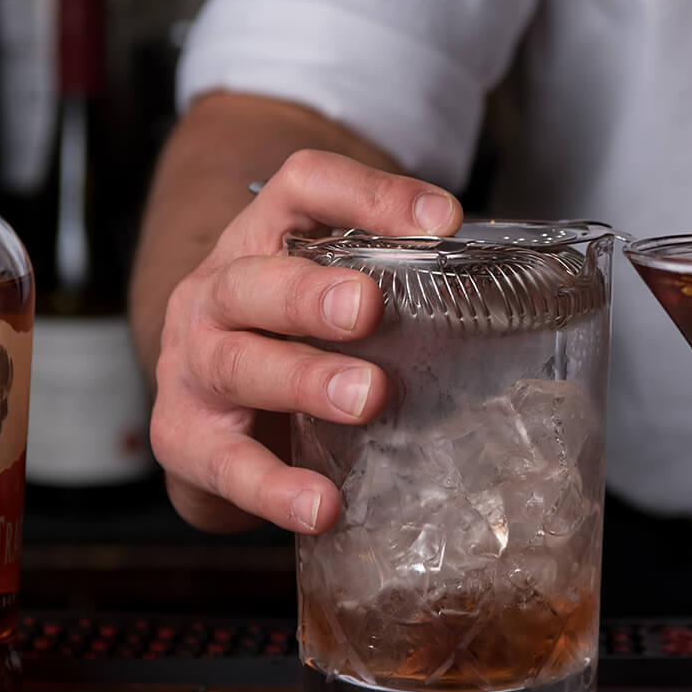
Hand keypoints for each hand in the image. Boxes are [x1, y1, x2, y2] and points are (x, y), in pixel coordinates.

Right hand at [149, 150, 461, 532]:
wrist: (200, 421)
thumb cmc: (287, 347)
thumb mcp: (326, 305)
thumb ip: (393, 295)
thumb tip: (506, 310)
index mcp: (262, 242)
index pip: (303, 188)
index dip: (367, 194)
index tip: (441, 221)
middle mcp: (216, 294)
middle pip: (253, 278)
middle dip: (310, 294)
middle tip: (367, 309)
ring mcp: (192, 366)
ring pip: (237, 363)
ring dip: (303, 379)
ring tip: (366, 397)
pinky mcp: (184, 439)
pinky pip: (228, 464)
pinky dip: (275, 487)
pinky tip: (321, 504)